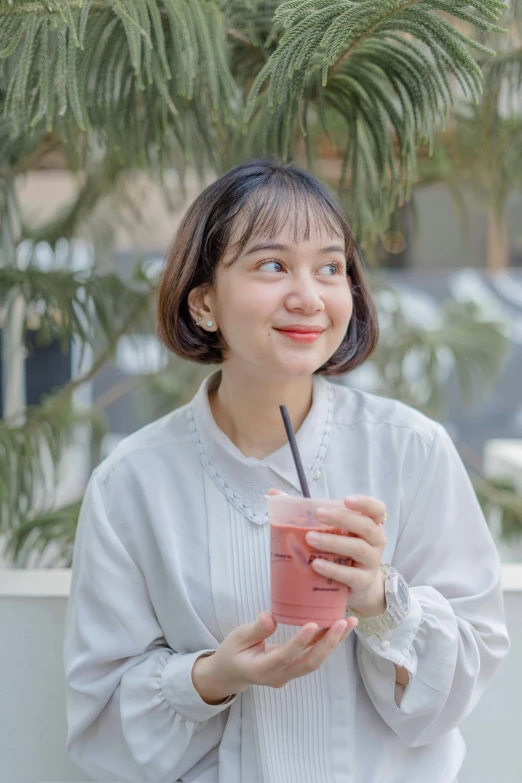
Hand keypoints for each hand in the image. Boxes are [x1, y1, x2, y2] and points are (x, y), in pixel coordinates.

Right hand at [192, 611, 357, 703]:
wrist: (231, 674)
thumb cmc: (232, 653)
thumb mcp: (237, 638)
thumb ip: (255, 630)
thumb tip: (269, 617)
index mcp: (261, 669)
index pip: (285, 656)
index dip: (300, 642)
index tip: (313, 624)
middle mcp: (279, 676)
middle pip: (308, 663)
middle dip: (328, 643)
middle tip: (342, 622)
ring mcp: (289, 675)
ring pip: (315, 661)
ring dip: (333, 642)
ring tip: (349, 622)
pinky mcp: (295, 668)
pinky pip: (313, 656)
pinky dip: (327, 642)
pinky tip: (339, 627)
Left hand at [267, 489, 386, 617]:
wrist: (356, 587)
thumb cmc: (341, 552)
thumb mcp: (332, 532)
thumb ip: (307, 512)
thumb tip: (274, 494)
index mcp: (370, 525)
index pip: (377, 509)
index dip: (365, 503)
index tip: (346, 499)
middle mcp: (376, 541)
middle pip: (366, 526)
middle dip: (342, 518)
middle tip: (318, 514)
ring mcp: (371, 563)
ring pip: (358, 549)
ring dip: (333, 542)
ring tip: (310, 538)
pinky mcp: (363, 582)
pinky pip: (350, 575)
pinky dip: (333, 569)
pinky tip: (316, 564)